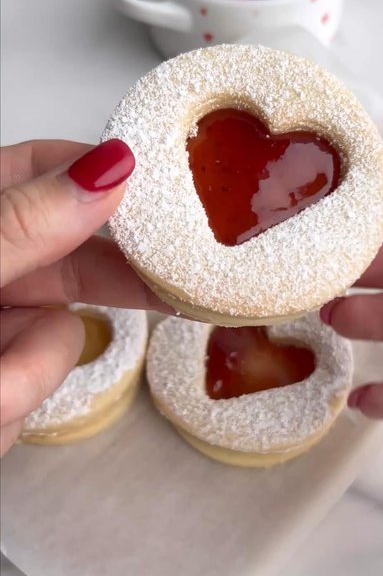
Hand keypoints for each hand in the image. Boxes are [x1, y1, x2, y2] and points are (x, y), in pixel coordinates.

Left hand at [0, 139, 168, 455]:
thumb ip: (20, 224)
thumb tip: (103, 169)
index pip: (41, 168)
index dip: (101, 175)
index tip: (159, 190)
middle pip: (68, 256)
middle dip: (106, 283)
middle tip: (174, 282)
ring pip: (54, 336)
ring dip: (22, 370)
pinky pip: (31, 390)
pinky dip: (5, 407)